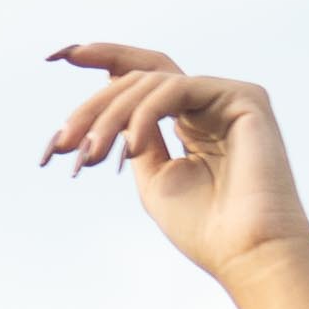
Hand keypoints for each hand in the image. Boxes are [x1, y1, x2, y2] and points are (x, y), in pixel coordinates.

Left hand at [41, 45, 308, 284]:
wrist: (247, 252)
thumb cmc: (205, 229)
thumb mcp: (154, 178)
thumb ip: (136, 137)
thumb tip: (111, 98)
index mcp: (191, 124)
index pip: (145, 80)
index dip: (106, 61)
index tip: (60, 56)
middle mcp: (210, 106)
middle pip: (141, 78)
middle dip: (95, 104)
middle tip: (63, 139)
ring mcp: (229, 98)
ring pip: (153, 82)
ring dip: (113, 115)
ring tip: (92, 153)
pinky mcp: (244, 96)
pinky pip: (178, 87)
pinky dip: (145, 112)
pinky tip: (129, 145)